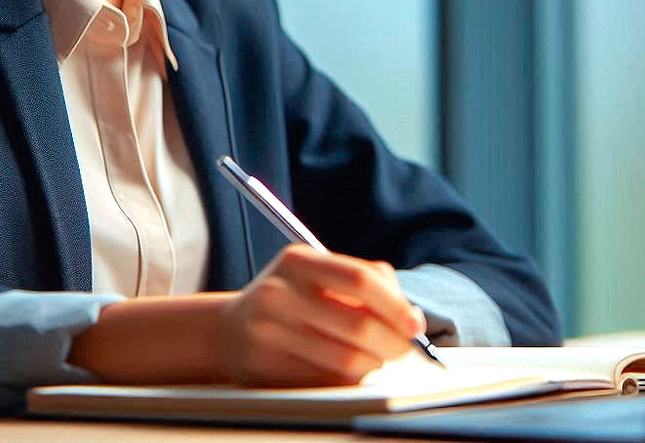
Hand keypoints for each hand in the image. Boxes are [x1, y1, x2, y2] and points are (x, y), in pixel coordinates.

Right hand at [217, 244, 426, 386]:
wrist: (229, 329)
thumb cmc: (289, 298)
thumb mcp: (315, 273)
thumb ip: (362, 280)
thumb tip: (408, 316)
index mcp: (297, 261)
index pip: (359, 279)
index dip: (394, 304)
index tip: (415, 324)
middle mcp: (279, 294)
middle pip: (358, 326)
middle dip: (393, 343)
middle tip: (404, 349)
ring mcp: (269, 333)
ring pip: (346, 361)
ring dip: (374, 365)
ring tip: (376, 358)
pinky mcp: (265, 369)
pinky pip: (326, 383)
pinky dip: (349, 382)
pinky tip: (347, 371)